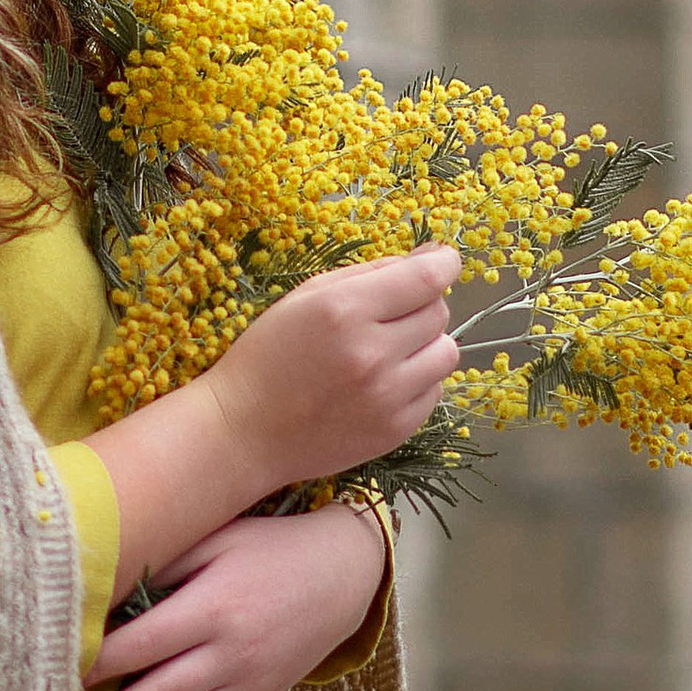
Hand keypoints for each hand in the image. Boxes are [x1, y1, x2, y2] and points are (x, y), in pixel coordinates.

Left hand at [77, 503, 389, 690]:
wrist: (341, 570)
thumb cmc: (268, 545)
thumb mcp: (217, 539)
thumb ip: (166, 565)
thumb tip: (111, 592)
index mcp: (211, 607)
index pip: (142, 643)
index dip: (98, 661)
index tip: (60, 674)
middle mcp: (228, 652)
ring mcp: (247, 682)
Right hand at [203, 246, 461, 493]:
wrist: (245, 430)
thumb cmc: (270, 355)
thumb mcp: (307, 296)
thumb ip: (369, 273)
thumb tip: (429, 259)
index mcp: (345, 309)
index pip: (427, 278)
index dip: (443, 263)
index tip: (442, 261)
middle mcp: (372, 352)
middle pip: (438, 313)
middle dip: (422, 305)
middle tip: (389, 315)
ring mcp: (387, 396)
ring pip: (446, 353)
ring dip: (426, 344)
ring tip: (390, 350)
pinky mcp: (396, 430)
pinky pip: (434, 391)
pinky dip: (418, 381)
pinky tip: (383, 382)